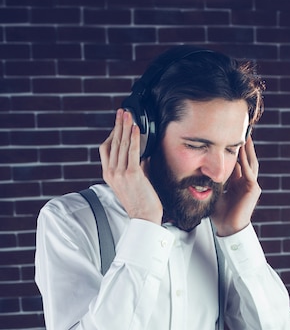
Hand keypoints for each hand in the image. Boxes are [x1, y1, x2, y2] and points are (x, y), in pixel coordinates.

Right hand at [99, 109, 162, 223]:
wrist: (144, 218)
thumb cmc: (141, 203)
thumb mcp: (134, 183)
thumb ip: (136, 167)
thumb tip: (144, 155)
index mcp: (108, 175)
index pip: (105, 149)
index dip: (112, 133)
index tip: (118, 123)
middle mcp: (111, 172)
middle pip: (112, 142)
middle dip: (118, 124)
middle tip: (122, 112)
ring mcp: (120, 173)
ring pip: (121, 144)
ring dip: (125, 126)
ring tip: (128, 114)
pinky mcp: (132, 174)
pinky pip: (132, 151)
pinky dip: (133, 137)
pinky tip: (136, 128)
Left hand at [211, 135, 260, 236]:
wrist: (228, 228)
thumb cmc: (220, 214)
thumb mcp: (214, 192)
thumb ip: (210, 182)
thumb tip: (196, 173)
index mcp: (238, 183)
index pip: (238, 162)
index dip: (234, 151)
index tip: (228, 138)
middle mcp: (246, 182)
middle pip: (247, 160)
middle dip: (244, 146)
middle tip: (240, 131)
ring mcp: (252, 185)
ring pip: (251, 163)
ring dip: (247, 150)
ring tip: (245, 137)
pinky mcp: (253, 189)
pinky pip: (249, 173)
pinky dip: (245, 163)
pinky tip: (241, 153)